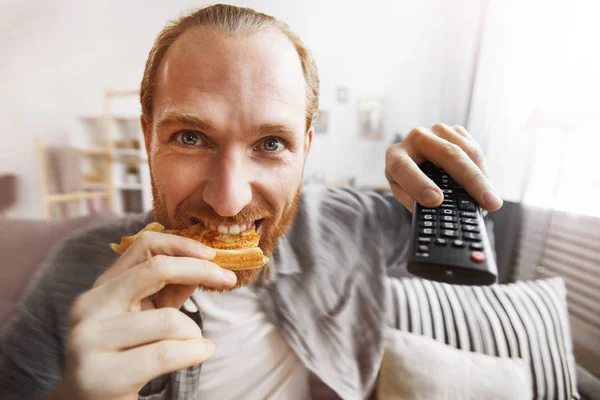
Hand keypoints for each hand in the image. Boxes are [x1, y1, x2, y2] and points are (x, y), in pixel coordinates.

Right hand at [54, 231, 236, 399]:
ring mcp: (90, 340)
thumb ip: (169, 292)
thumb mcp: (145, 319)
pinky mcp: (101, 374)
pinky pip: (166, 353)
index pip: (143, 246)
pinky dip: (194, 352)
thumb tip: (204, 265)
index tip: (212, 255)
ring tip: (196, 344)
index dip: (182, 244)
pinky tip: (202, 353)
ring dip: (194, 332)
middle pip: (156, 269)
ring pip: (168, 320)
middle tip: (228, 279)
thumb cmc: (124, 358)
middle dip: (200, 270)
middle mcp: (89, 307)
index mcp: (100, 289)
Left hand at [385, 123, 502, 211]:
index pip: (403, 167)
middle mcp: (416, 138)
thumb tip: (433, 207)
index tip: (435, 200)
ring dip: (483, 177)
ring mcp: (437, 131)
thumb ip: (412, 200)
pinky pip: (474, 149)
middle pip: (447, 154)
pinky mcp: (455, 131)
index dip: (418, 183)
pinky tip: (486, 186)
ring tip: (492, 200)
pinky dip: (483, 170)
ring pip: (466, 150)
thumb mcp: (402, 192)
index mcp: (395, 155)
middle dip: (470, 180)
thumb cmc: (406, 180)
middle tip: (486, 203)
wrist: (413, 158)